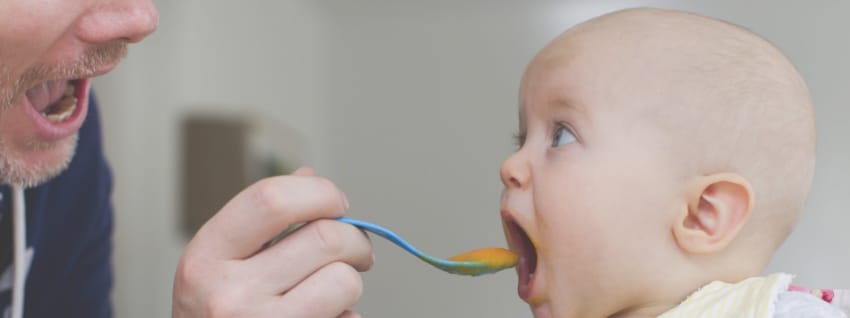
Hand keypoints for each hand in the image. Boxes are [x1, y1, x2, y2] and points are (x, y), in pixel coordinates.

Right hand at [172, 167, 373, 317]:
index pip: (272, 199)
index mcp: (205, 258)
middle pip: (325, 238)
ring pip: (345, 281)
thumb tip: (309, 179)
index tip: (336, 202)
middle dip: (354, 239)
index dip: (319, 193)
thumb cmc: (216, 316)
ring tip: (332, 290)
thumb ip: (261, 221)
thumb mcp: (220, 264)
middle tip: (355, 249)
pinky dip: (346, 317)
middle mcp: (228, 297)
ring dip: (350, 281)